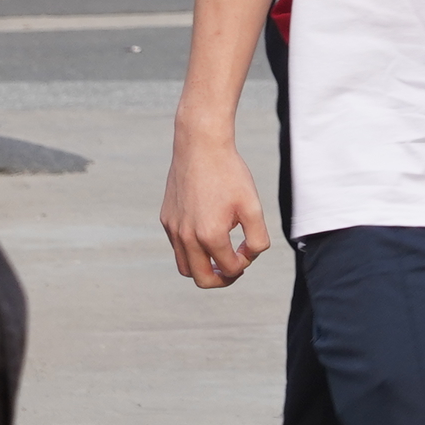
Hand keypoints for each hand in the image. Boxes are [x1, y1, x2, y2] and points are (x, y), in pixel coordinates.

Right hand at [160, 133, 267, 288]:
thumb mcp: (253, 206)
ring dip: (203, 268)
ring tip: (220, 257)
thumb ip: (257, 238)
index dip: (245, 263)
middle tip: (234, 269)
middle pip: (202, 279)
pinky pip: (177, 247)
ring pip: (185, 267)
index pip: (230, 269)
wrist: (200, 146)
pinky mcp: (166, 219)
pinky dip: (192, 250)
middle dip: (222, 279)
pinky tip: (207, 234)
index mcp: (210, 235)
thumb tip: (249, 256)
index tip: (250, 246)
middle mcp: (186, 237)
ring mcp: (173, 229)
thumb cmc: (229, 174)